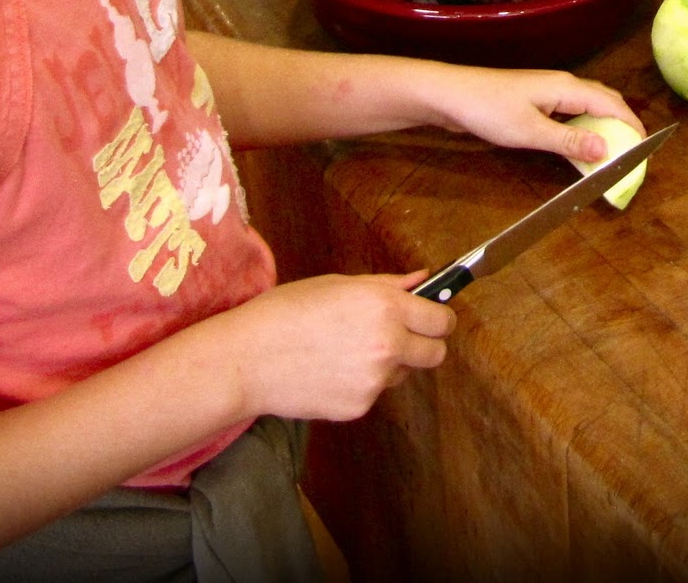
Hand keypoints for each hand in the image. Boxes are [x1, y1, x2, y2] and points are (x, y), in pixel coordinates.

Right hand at [221, 272, 455, 422]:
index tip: (433, 319)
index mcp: (386, 307)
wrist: (245, 358)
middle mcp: (388, 344)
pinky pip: (374, 392)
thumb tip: (422, 281)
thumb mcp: (339, 285)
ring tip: (346, 350)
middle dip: (424, 345)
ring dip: (389, 364)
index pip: (442, 320)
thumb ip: (388, 286)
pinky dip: (361, 383)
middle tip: (400, 337)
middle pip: (436, 354)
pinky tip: (330, 370)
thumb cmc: (286, 313)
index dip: (439, 319)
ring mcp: (374, 380)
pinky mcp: (359, 406)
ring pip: (402, 373)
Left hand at [421, 67, 644, 164]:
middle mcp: (562, 85)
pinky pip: (569, 112)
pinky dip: (581, 128)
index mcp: (567, 88)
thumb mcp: (531, 132)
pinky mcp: (533, 101)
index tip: (646, 147)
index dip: (632, 124)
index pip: (612, 104)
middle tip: (631, 152)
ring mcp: (546, 92)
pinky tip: (578, 145)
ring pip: (586, 106)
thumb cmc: (489, 110)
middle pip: (603, 101)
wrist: (448, 95)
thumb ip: (570, 142)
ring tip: (611, 152)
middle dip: (621, 124)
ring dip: (601, 127)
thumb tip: (608, 150)